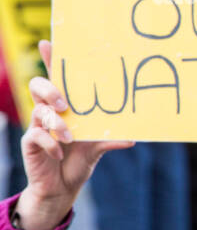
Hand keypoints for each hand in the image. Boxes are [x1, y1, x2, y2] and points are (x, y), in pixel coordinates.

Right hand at [16, 40, 133, 229]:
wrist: (64, 187)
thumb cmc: (79, 159)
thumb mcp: (98, 148)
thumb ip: (110, 139)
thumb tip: (133, 138)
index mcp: (65, 106)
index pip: (57, 78)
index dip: (51, 60)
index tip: (48, 43)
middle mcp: (49, 111)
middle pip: (38, 86)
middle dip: (50, 90)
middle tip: (65, 104)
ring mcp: (38, 125)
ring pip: (38, 111)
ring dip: (56, 123)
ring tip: (69, 137)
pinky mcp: (31, 143)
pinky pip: (35, 135)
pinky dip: (50, 143)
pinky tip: (59, 153)